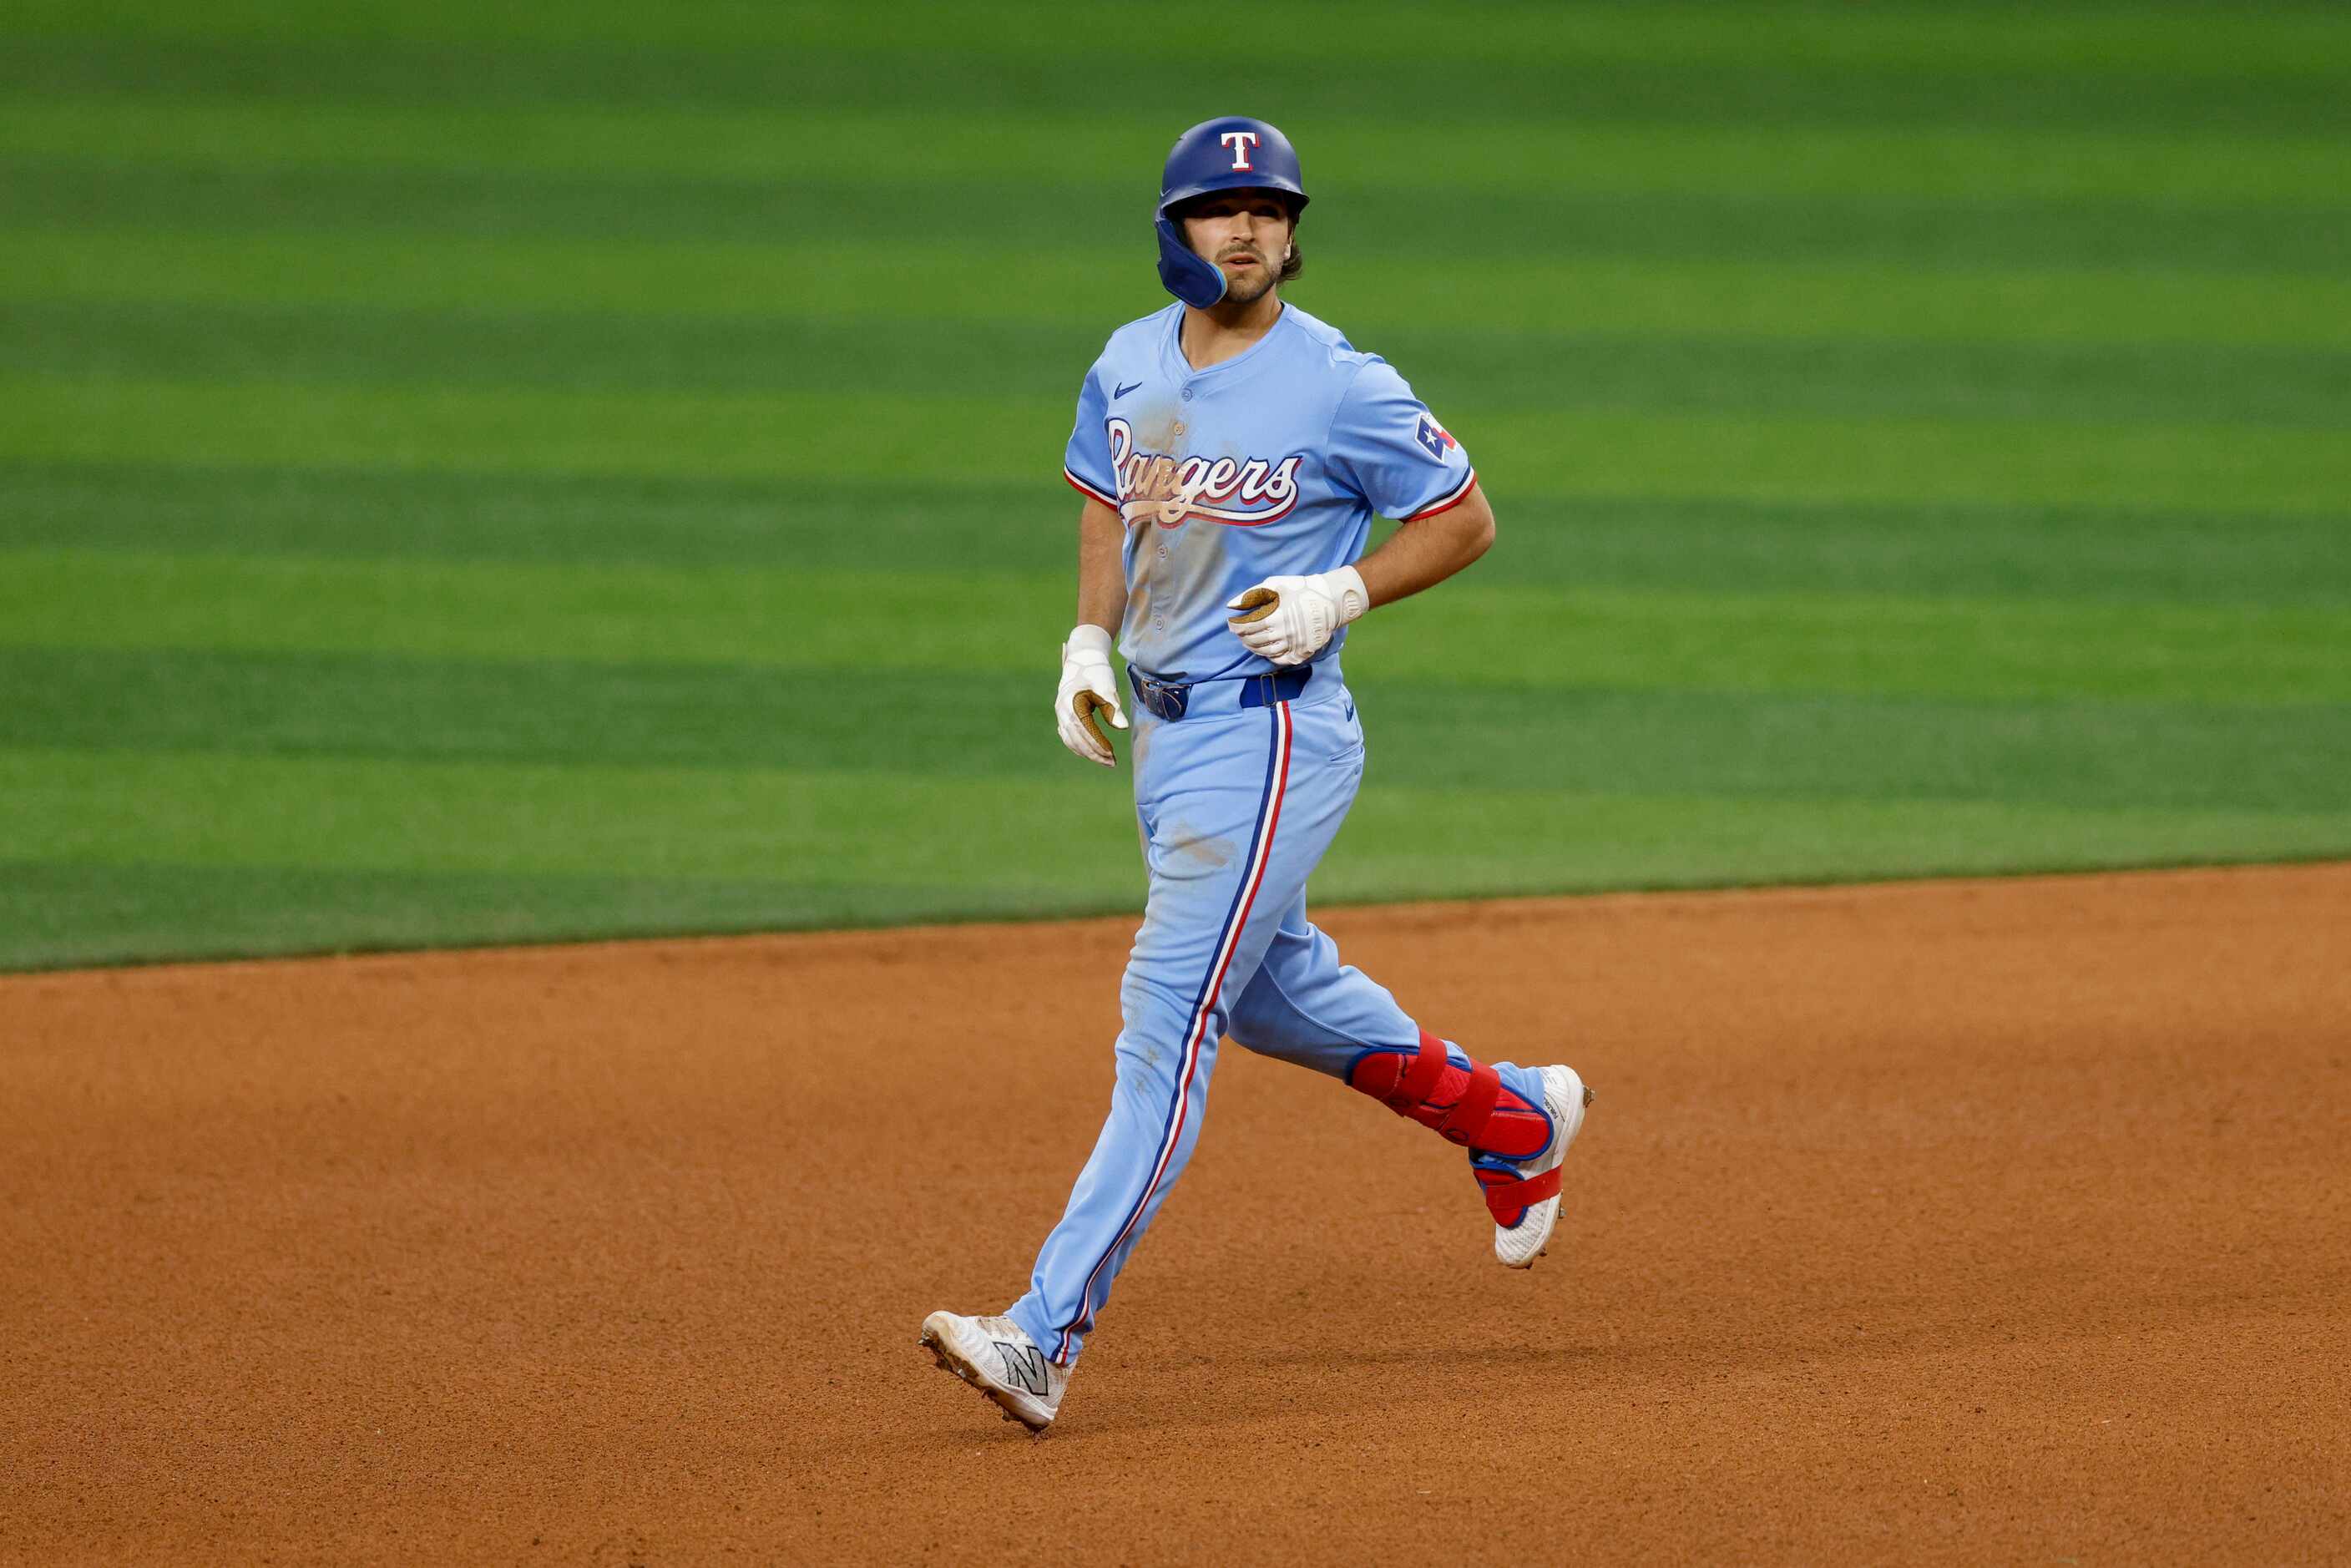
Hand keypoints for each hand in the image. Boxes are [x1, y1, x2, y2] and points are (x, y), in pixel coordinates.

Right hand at [1055, 625, 1127, 766]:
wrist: (1084, 658)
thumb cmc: (1097, 671)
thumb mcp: (1107, 686)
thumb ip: (1113, 707)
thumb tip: (1123, 727)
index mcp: (1071, 702)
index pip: (1083, 729)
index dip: (1096, 744)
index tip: (1111, 755)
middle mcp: (1062, 709)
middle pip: (1075, 738)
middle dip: (1093, 753)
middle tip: (1112, 763)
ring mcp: (1060, 713)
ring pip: (1070, 739)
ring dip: (1087, 752)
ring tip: (1106, 760)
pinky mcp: (1063, 714)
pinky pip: (1068, 736)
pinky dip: (1079, 746)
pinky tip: (1093, 753)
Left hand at [1226, 566, 1368, 665]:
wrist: (1330, 600)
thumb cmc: (1300, 589)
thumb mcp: (1275, 584)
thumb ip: (1251, 594)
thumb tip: (1230, 605)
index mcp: (1275, 616)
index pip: (1247, 626)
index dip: (1236, 626)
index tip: (1232, 623)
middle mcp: (1284, 633)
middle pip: (1255, 640)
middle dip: (1243, 637)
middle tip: (1239, 633)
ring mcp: (1293, 644)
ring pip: (1266, 651)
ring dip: (1253, 647)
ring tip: (1248, 641)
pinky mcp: (1302, 651)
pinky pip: (1281, 659)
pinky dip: (1269, 657)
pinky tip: (1265, 650)